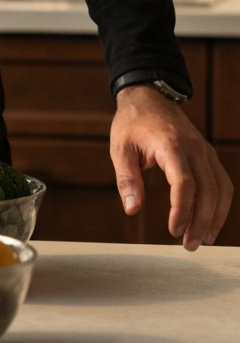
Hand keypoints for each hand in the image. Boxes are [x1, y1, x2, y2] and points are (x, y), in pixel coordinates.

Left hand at [110, 84, 233, 250]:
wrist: (149, 98)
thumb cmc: (132, 124)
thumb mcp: (120, 149)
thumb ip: (127, 180)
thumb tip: (132, 210)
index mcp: (171, 146)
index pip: (184, 183)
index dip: (182, 210)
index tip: (174, 230)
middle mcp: (195, 149)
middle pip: (209, 191)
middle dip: (201, 221)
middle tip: (190, 245)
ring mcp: (205, 152)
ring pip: (221, 189)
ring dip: (215, 217)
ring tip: (202, 239)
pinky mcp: (208, 155)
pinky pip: (222, 182)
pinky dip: (220, 204)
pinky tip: (211, 221)